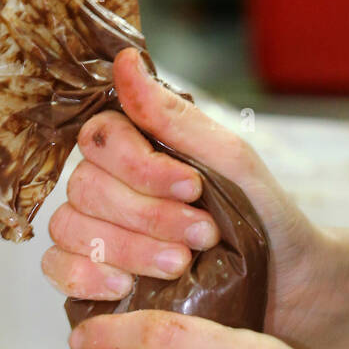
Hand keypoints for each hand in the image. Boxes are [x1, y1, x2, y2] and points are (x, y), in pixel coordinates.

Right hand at [41, 48, 333, 348]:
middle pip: (86, 187)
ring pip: (70, 227)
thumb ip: (176, 118)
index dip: (140, 166)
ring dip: (126, 248)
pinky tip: (125, 287)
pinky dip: (86, 277)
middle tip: (202, 235)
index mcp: (139, 149)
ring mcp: (97, 233)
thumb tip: (126, 61)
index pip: (102, 140)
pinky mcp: (94, 278)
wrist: (289, 285)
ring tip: (180, 265)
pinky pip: (59, 269)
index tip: (193, 188)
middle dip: (147, 215)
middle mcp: (110, 187)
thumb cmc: (264, 218)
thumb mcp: (232, 162)